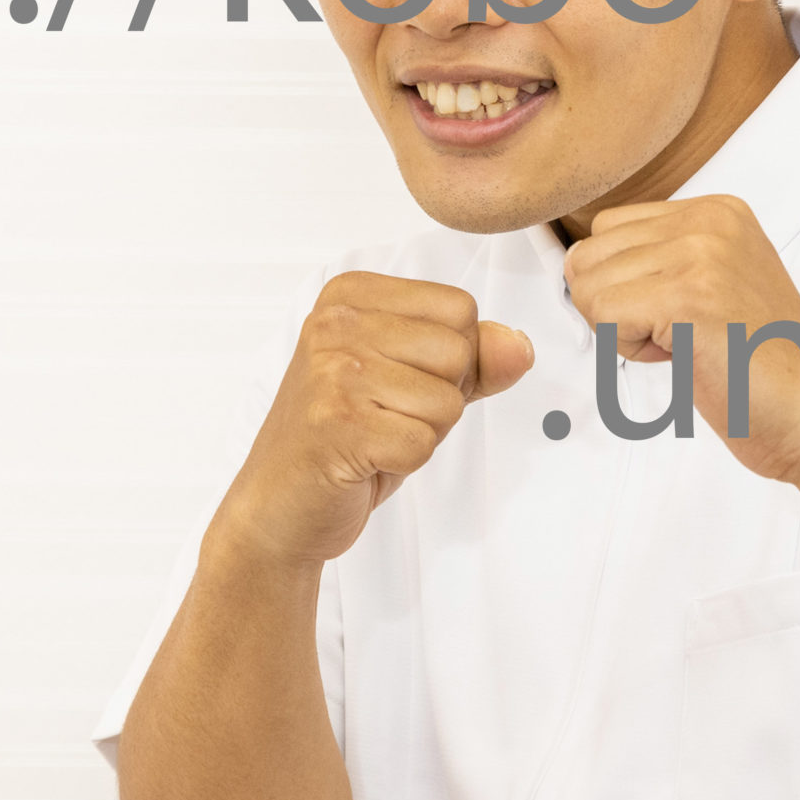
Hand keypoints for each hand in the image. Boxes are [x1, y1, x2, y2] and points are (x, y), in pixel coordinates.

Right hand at [221, 273, 532, 573]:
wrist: (279, 506)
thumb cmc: (347, 437)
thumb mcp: (413, 381)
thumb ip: (473, 358)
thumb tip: (520, 346)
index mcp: (351, 294)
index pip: (460, 308)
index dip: (450, 359)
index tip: (395, 381)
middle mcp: (336, 321)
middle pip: (459, 352)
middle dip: (440, 398)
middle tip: (384, 415)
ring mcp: (333, 371)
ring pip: (447, 401)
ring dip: (423, 432)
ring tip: (373, 435)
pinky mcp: (337, 423)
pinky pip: (423, 443)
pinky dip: (405, 461)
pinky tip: (364, 458)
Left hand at [564, 195, 799, 486]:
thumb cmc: (763, 368)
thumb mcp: (712, 284)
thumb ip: (658, 260)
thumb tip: (575, 264)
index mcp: (717, 210)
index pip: (608, 229)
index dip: (625, 284)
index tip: (679, 314)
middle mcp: (710, 220)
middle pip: (590, 253)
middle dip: (615, 305)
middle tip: (680, 335)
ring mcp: (702, 253)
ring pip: (588, 285)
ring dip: (622, 330)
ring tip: (686, 344)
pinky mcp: (689, 295)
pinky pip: (603, 315)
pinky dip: (628, 350)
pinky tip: (682, 357)